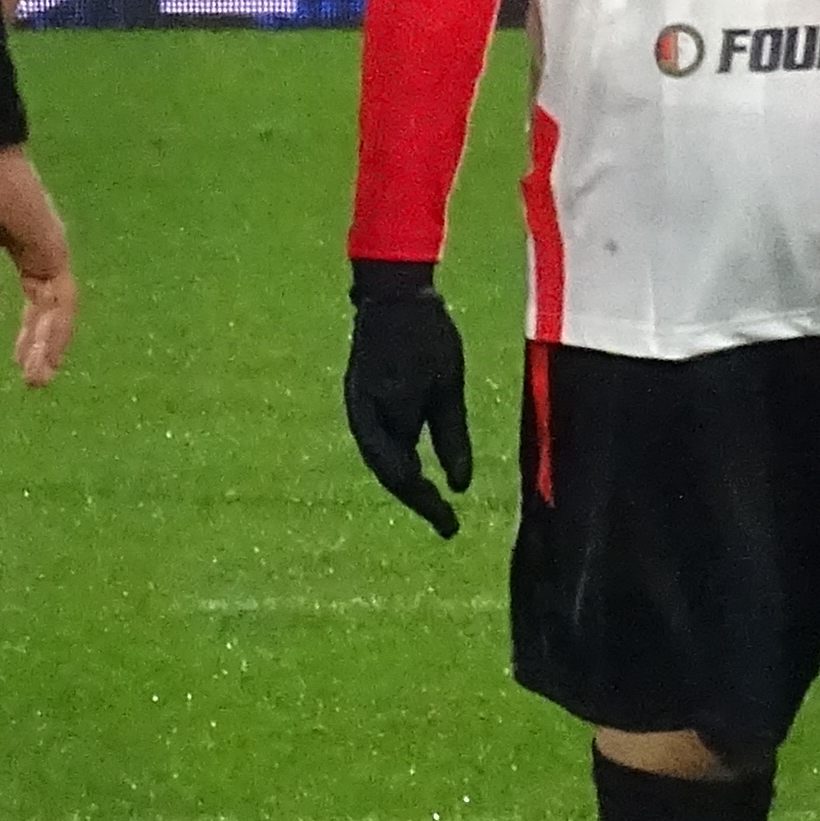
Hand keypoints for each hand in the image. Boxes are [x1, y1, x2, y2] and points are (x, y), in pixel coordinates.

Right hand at [0, 143, 77, 382]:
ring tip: (37, 379)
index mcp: (25, 254)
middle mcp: (45, 256)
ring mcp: (53, 253)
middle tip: (34, 382)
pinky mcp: (55, 252)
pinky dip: (53, 328)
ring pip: (59, 312)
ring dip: (49, 346)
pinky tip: (41, 352)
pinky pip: (59, 299)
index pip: (35, 302)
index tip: (19, 362)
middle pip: (51, 312)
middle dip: (42, 347)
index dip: (29, 332)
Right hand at [342, 262, 472, 533]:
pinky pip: (382, 441)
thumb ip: (452, 438)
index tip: (452, 527)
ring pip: (384, 459)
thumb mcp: (448, 388)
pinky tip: (418, 466)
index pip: (403, 478)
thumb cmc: (427, 336)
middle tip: (448, 523)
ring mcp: (360, 409)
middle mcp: (363, 419)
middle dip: (418, 499)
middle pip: (390, 474)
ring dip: (408, 482)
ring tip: (435, 502)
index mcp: (381, 418)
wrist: (394, 293)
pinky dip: (401, 459)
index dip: (428, 506)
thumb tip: (459, 488)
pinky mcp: (364, 399)